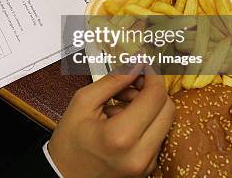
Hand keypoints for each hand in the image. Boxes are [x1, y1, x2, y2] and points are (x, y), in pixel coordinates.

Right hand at [48, 65, 174, 177]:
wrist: (64, 176)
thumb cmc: (69, 142)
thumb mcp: (83, 102)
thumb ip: (112, 81)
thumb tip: (135, 65)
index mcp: (120, 136)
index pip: (155, 97)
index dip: (153, 75)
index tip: (143, 65)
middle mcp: (140, 153)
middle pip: (168, 109)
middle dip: (152, 90)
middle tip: (130, 83)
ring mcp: (146, 164)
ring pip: (165, 122)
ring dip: (149, 106)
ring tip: (120, 104)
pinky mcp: (148, 167)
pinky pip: (157, 135)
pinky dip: (146, 122)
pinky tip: (123, 120)